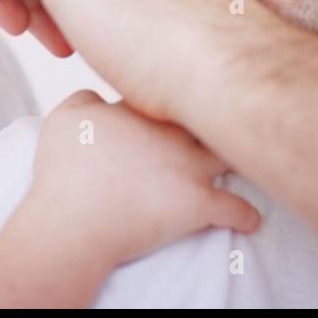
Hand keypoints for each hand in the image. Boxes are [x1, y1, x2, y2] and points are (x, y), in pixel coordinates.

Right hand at [27, 90, 259, 268]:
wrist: (74, 219)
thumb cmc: (63, 172)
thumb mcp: (64, 118)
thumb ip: (85, 98)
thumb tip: (101, 97)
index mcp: (141, 110)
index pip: (172, 96)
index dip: (180, 99)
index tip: (187, 104)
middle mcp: (171, 134)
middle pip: (207, 120)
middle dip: (221, 117)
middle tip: (234, 120)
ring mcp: (189, 169)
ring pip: (228, 156)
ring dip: (240, 159)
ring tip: (255, 162)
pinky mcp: (197, 205)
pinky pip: (234, 208)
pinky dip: (246, 215)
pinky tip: (253, 220)